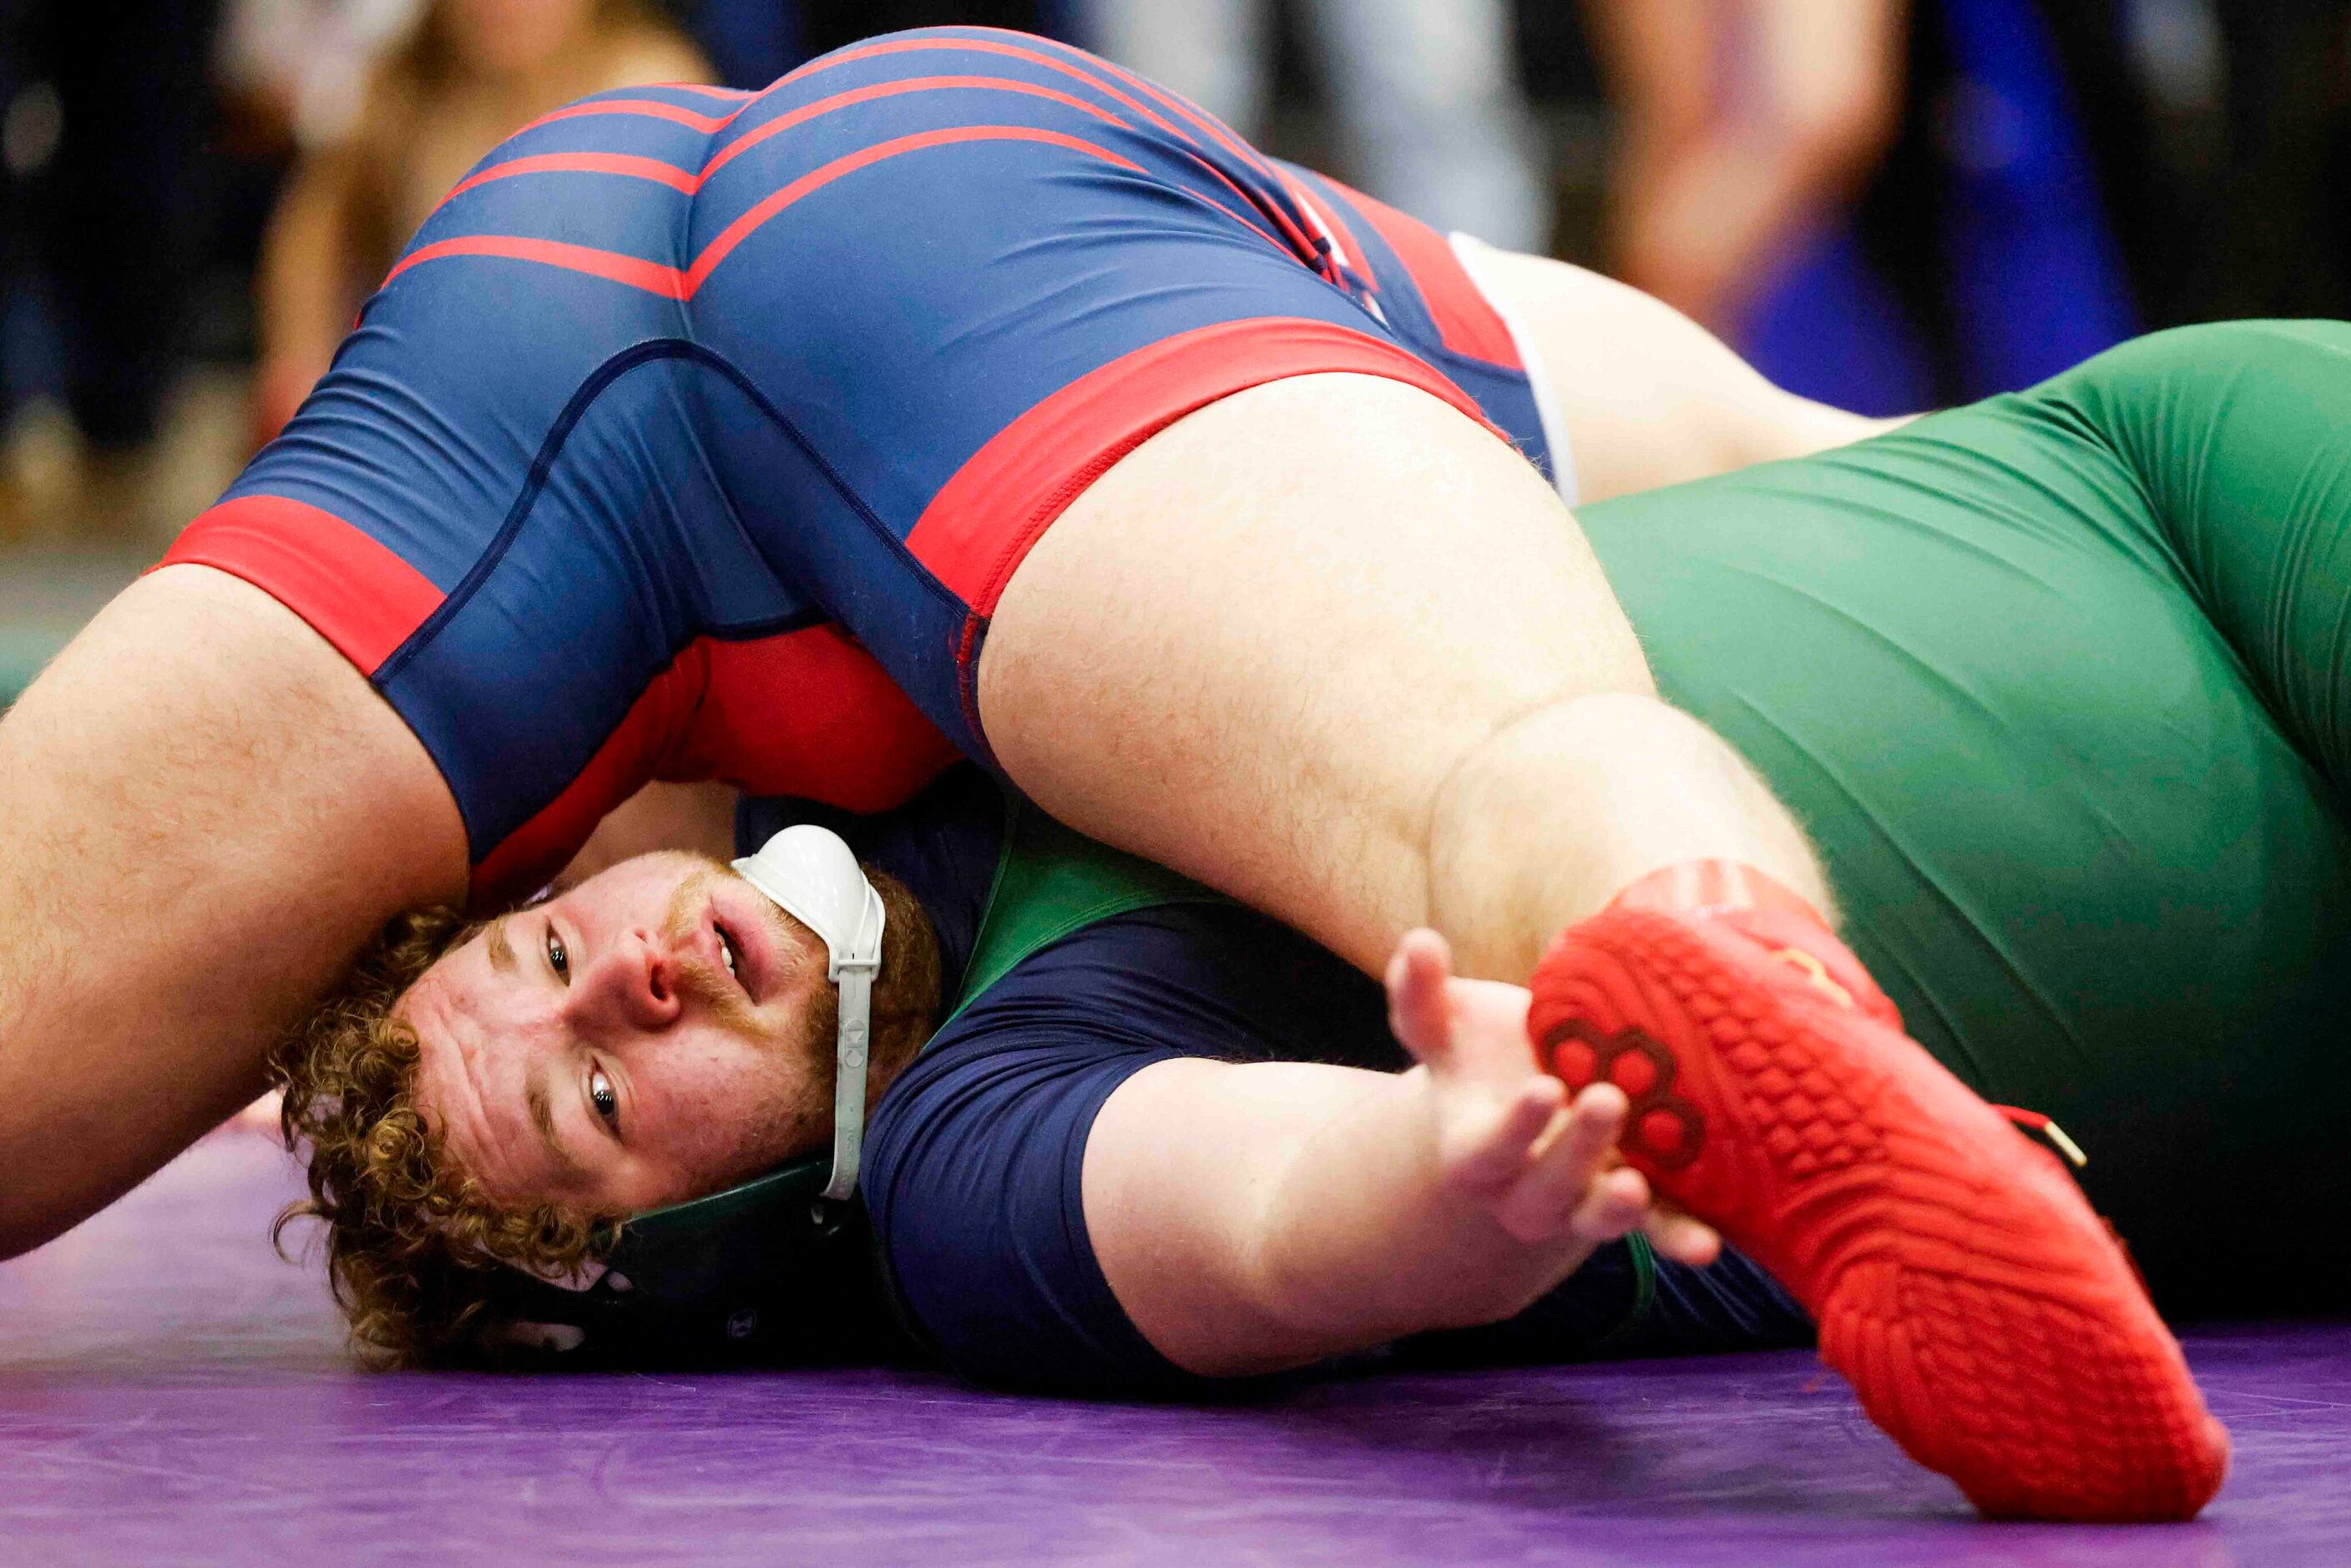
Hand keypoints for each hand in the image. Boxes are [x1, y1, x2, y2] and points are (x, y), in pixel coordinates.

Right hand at [1385, 928, 1718, 1265]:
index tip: (1542, 1088)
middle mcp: (1523, 1190)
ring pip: (1593, 1219)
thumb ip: (1421, 992)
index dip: (1513, 1128)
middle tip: (1606, 1099)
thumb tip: (1419, 943)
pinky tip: (1706, 1246)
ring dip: (1615, 1211)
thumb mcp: (1446, 1023)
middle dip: (1574, 1151)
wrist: (1530, 1087)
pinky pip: (1656, 1229)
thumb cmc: (1482, 1052)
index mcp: (1474, 1152)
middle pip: (1544, 1190)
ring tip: (1636, 1186)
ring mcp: (1579, 1202)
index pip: (1488, 1151)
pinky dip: (1677, 1238)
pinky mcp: (1634, 1203)